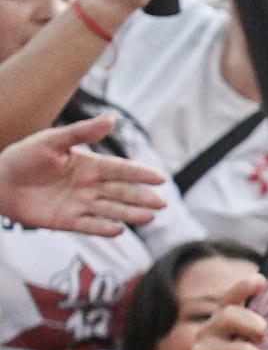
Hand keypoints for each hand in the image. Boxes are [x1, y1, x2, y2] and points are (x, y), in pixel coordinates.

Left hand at [0, 117, 165, 235]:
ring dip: (130, 214)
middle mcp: (90, 186)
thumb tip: (112, 119)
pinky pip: (90, 226)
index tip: (160, 178)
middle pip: (121, 192)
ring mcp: (81, 205)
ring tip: (149, 217)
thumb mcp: (52, 140)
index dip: (140, 173)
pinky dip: (103, 228)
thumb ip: (82, 133)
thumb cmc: (23, 157)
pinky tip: (118, 230)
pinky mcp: (68, 221)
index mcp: (89, 165)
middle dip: (142, 197)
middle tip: (161, 202)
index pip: (120, 169)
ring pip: (111, 210)